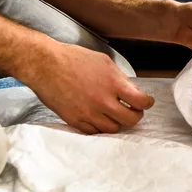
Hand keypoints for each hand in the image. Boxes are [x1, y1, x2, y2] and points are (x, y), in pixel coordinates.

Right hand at [24, 43, 154, 133]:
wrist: (44, 65)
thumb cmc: (73, 59)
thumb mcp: (104, 62)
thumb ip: (120, 79)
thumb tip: (133, 91)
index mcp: (112, 83)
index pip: (140, 102)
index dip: (147, 103)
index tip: (147, 102)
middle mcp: (102, 100)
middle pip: (130, 120)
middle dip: (135, 115)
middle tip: (133, 110)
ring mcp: (88, 113)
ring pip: (113, 129)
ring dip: (117, 122)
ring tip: (115, 114)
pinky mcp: (74, 120)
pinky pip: (94, 132)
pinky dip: (100, 127)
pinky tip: (100, 118)